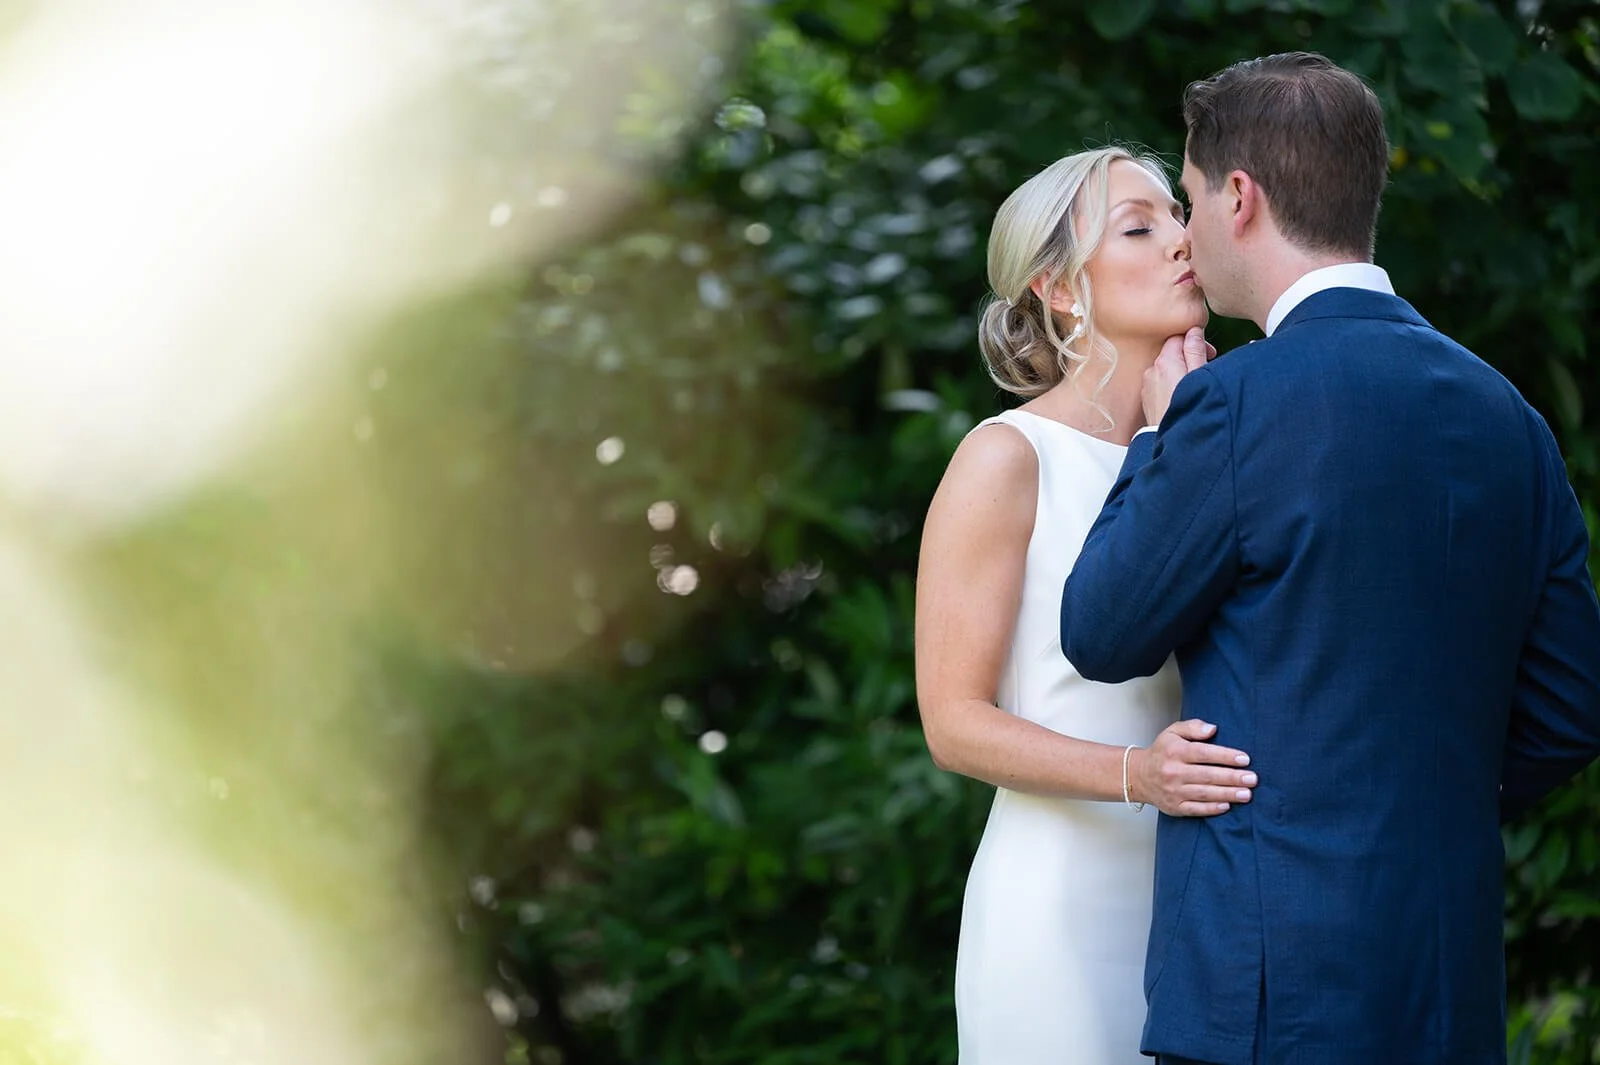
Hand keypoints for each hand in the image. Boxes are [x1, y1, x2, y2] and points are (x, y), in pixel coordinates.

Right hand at [1127, 718, 1255, 816]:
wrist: (1138, 776)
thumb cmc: (1162, 752)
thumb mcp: (1172, 732)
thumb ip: (1192, 727)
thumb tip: (1213, 729)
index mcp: (1175, 751)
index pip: (1204, 753)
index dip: (1225, 756)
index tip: (1245, 759)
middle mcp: (1174, 772)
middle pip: (1207, 775)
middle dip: (1232, 778)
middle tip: (1253, 779)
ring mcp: (1174, 791)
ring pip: (1204, 793)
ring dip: (1227, 794)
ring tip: (1247, 794)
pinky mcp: (1174, 807)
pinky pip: (1196, 809)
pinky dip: (1212, 808)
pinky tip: (1227, 806)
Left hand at [1141, 327, 1214, 427]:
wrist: (1173, 440)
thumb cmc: (1190, 407)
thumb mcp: (1200, 376)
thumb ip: (1195, 351)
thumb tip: (1194, 331)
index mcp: (1165, 361)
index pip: (1179, 337)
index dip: (1196, 341)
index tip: (1211, 353)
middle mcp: (1152, 369)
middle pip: (1172, 352)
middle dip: (1189, 356)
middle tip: (1206, 367)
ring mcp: (1147, 384)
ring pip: (1166, 368)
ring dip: (1181, 370)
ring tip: (1195, 383)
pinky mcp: (1146, 398)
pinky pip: (1160, 382)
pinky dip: (1171, 382)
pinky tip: (1182, 394)